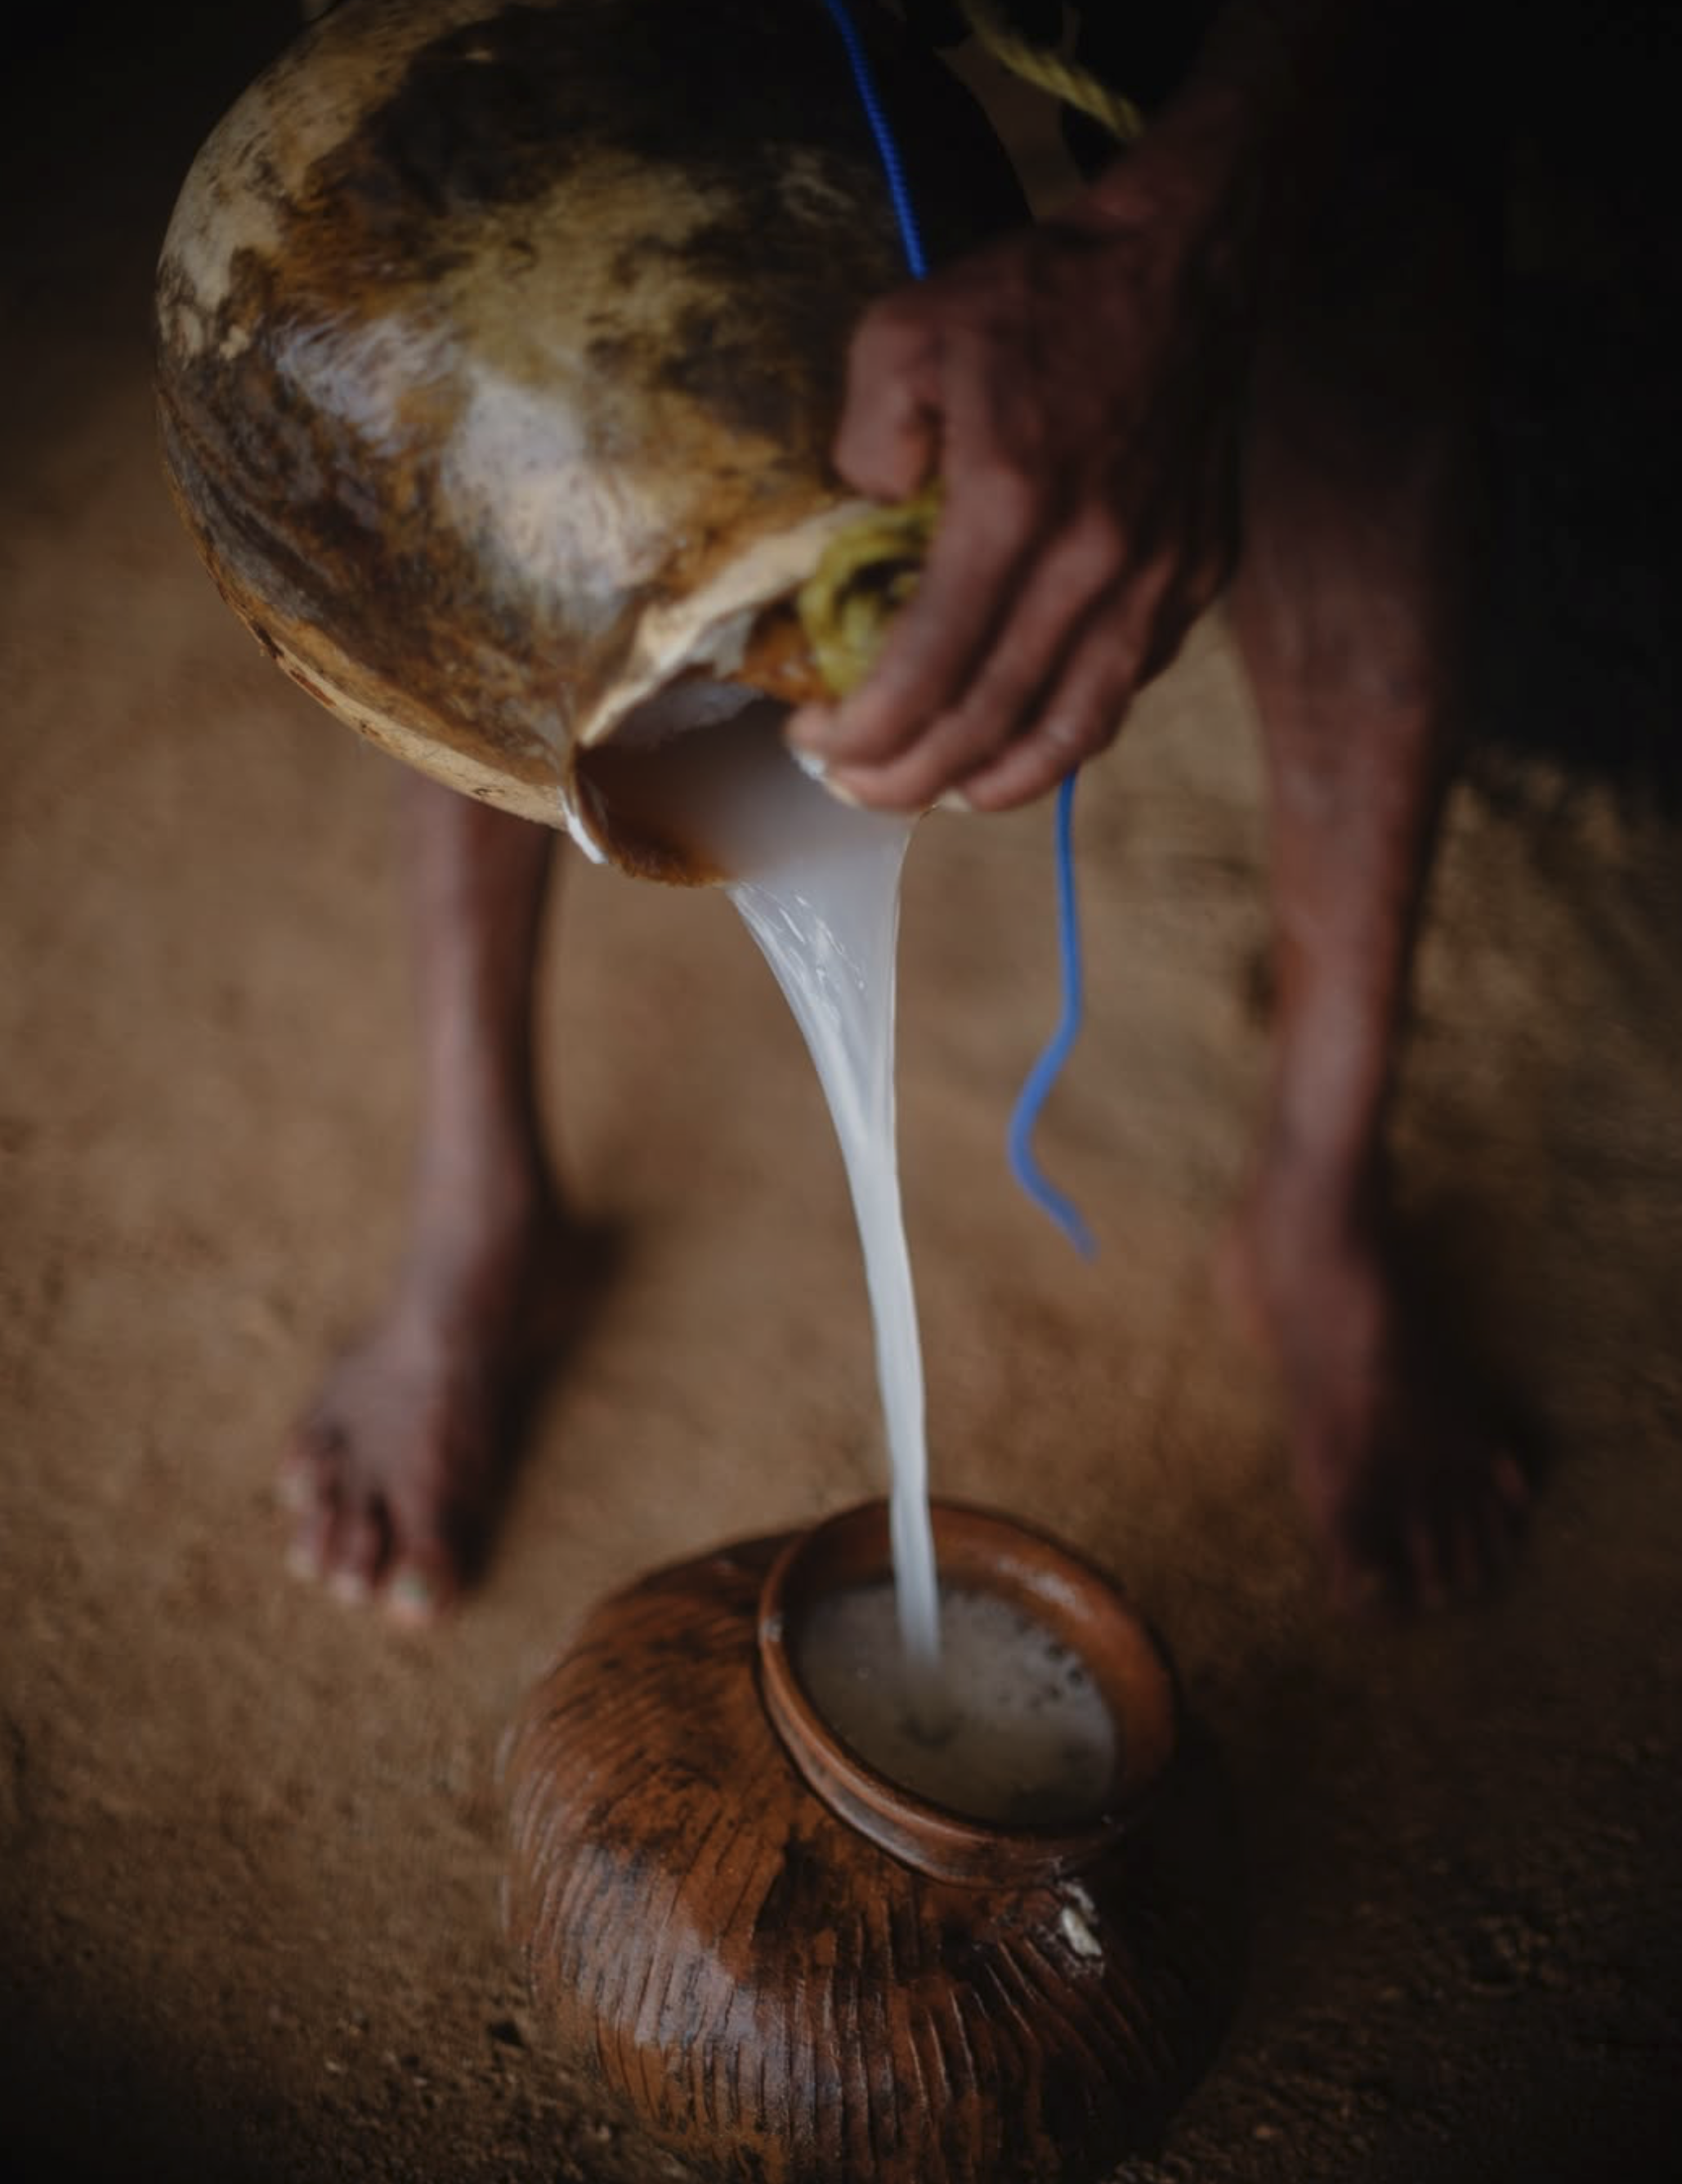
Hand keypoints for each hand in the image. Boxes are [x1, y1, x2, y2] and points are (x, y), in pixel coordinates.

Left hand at [787, 139, 1255, 812]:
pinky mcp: (1199, 576)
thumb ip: (864, 435)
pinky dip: (1064, 731)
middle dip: (909, 779)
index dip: (865, 732)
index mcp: (1012, 502)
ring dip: (993, 784)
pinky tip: (1016, 733)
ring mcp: (1157, 578)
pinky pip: (1125, 686)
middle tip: (855, 786)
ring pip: (1073, 732)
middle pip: (991, 724)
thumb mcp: (904, 330)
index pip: (929, 668)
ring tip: (937, 790)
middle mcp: (1093, 560)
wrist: (1189, 261)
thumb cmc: (1039, 295)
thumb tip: (865, 523)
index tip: (816, 741)